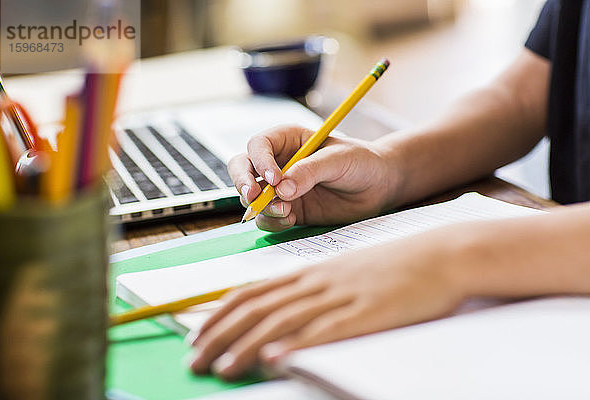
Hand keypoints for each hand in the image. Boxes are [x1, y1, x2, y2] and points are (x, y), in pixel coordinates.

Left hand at [189, 231, 464, 379]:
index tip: (195, 334)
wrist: (437, 254)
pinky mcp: (366, 312)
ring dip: (247, 346)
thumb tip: (280, 316)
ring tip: (221, 368)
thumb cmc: (390, 266)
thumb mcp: (344, 273)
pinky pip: (325, 330)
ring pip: (283, 321)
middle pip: (258, 308)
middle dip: (220, 335)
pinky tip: (275, 358)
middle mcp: (317, 282)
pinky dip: (296, 345)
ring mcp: (341, 296)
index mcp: (310, 271)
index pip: (252, 291)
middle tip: (193, 359)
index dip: (219, 314)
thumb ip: (312, 291)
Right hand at [227, 125, 398, 230]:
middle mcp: (278, 163)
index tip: (275, 179)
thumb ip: (310, 171)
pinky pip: (266, 218)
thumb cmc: (361, 162)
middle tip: (254, 197)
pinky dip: (272, 222)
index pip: (259, 145)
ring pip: (251, 197)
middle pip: (243, 168)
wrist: (379, 187)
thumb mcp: (339, 159)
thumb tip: (282, 189)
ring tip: (287, 212)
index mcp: (288, 140)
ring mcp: (280, 188)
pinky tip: (291, 219)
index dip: (260, 161)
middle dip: (243, 183)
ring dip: (262, 207)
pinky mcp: (288, 210)